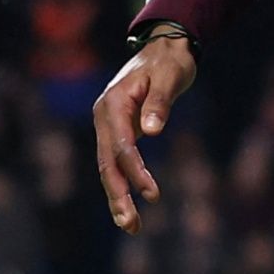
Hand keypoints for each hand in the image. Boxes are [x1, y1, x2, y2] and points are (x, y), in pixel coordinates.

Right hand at [92, 34, 198, 233]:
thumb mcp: (169, 77)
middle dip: (118, 195)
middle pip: (106, 162)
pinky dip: (122, 185)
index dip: (135, 172)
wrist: (164, 46)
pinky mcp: (117, 132)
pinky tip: (129, 208)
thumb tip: (151, 131)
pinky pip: (116, 162)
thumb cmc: (169, 61)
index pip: (122, 145)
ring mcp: (108, 125)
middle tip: (131, 225)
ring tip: (131, 226)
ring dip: (117, 197)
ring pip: (107, 167)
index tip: (153, 194)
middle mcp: (104, 116)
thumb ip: (159, 103)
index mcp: (113, 103)